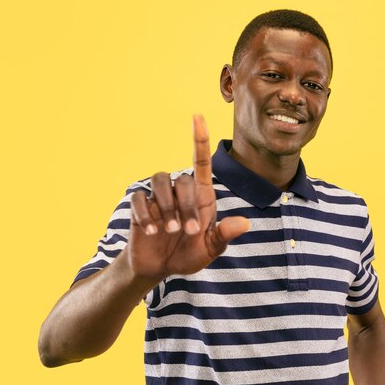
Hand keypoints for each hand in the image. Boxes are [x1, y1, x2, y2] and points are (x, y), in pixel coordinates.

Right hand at [127, 114, 249, 279]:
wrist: (159, 268)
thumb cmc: (188, 254)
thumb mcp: (210, 249)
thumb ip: (224, 236)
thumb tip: (245, 223)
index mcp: (200, 197)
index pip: (200, 162)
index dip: (199, 139)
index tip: (198, 117)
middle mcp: (179, 192)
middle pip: (181, 179)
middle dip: (185, 205)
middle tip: (187, 232)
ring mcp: (158, 199)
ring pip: (159, 180)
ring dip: (166, 206)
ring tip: (169, 231)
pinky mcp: (139, 208)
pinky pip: (139, 198)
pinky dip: (146, 214)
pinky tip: (152, 232)